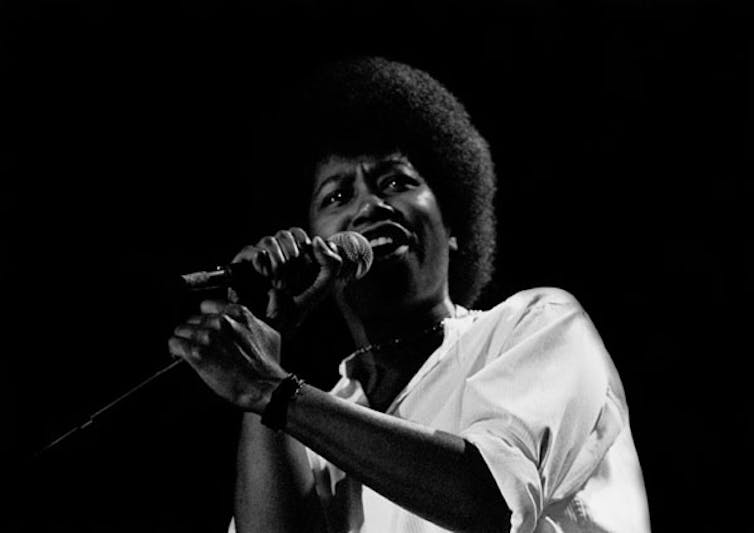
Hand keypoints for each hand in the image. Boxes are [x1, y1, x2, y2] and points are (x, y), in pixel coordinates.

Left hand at [168, 299, 286, 411]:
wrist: (263, 386)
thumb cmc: (269, 364)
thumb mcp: (270, 334)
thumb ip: (255, 321)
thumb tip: (253, 319)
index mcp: (237, 313)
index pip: (207, 305)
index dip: (205, 318)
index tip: (206, 327)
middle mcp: (221, 321)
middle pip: (193, 319)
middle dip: (195, 331)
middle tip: (200, 344)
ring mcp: (207, 336)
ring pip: (181, 329)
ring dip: (184, 340)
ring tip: (188, 351)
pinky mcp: (196, 353)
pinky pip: (174, 343)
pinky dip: (175, 349)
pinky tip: (179, 355)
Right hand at [230, 227, 342, 331]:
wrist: (269, 330)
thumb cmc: (293, 312)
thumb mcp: (321, 288)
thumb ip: (331, 265)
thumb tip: (316, 239)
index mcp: (292, 256)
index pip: (299, 235)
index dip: (306, 247)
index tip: (308, 270)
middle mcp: (273, 255)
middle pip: (286, 234)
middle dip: (294, 258)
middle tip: (294, 283)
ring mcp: (257, 259)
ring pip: (269, 240)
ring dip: (280, 263)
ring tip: (280, 286)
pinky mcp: (240, 266)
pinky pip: (251, 250)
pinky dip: (262, 261)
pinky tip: (266, 276)